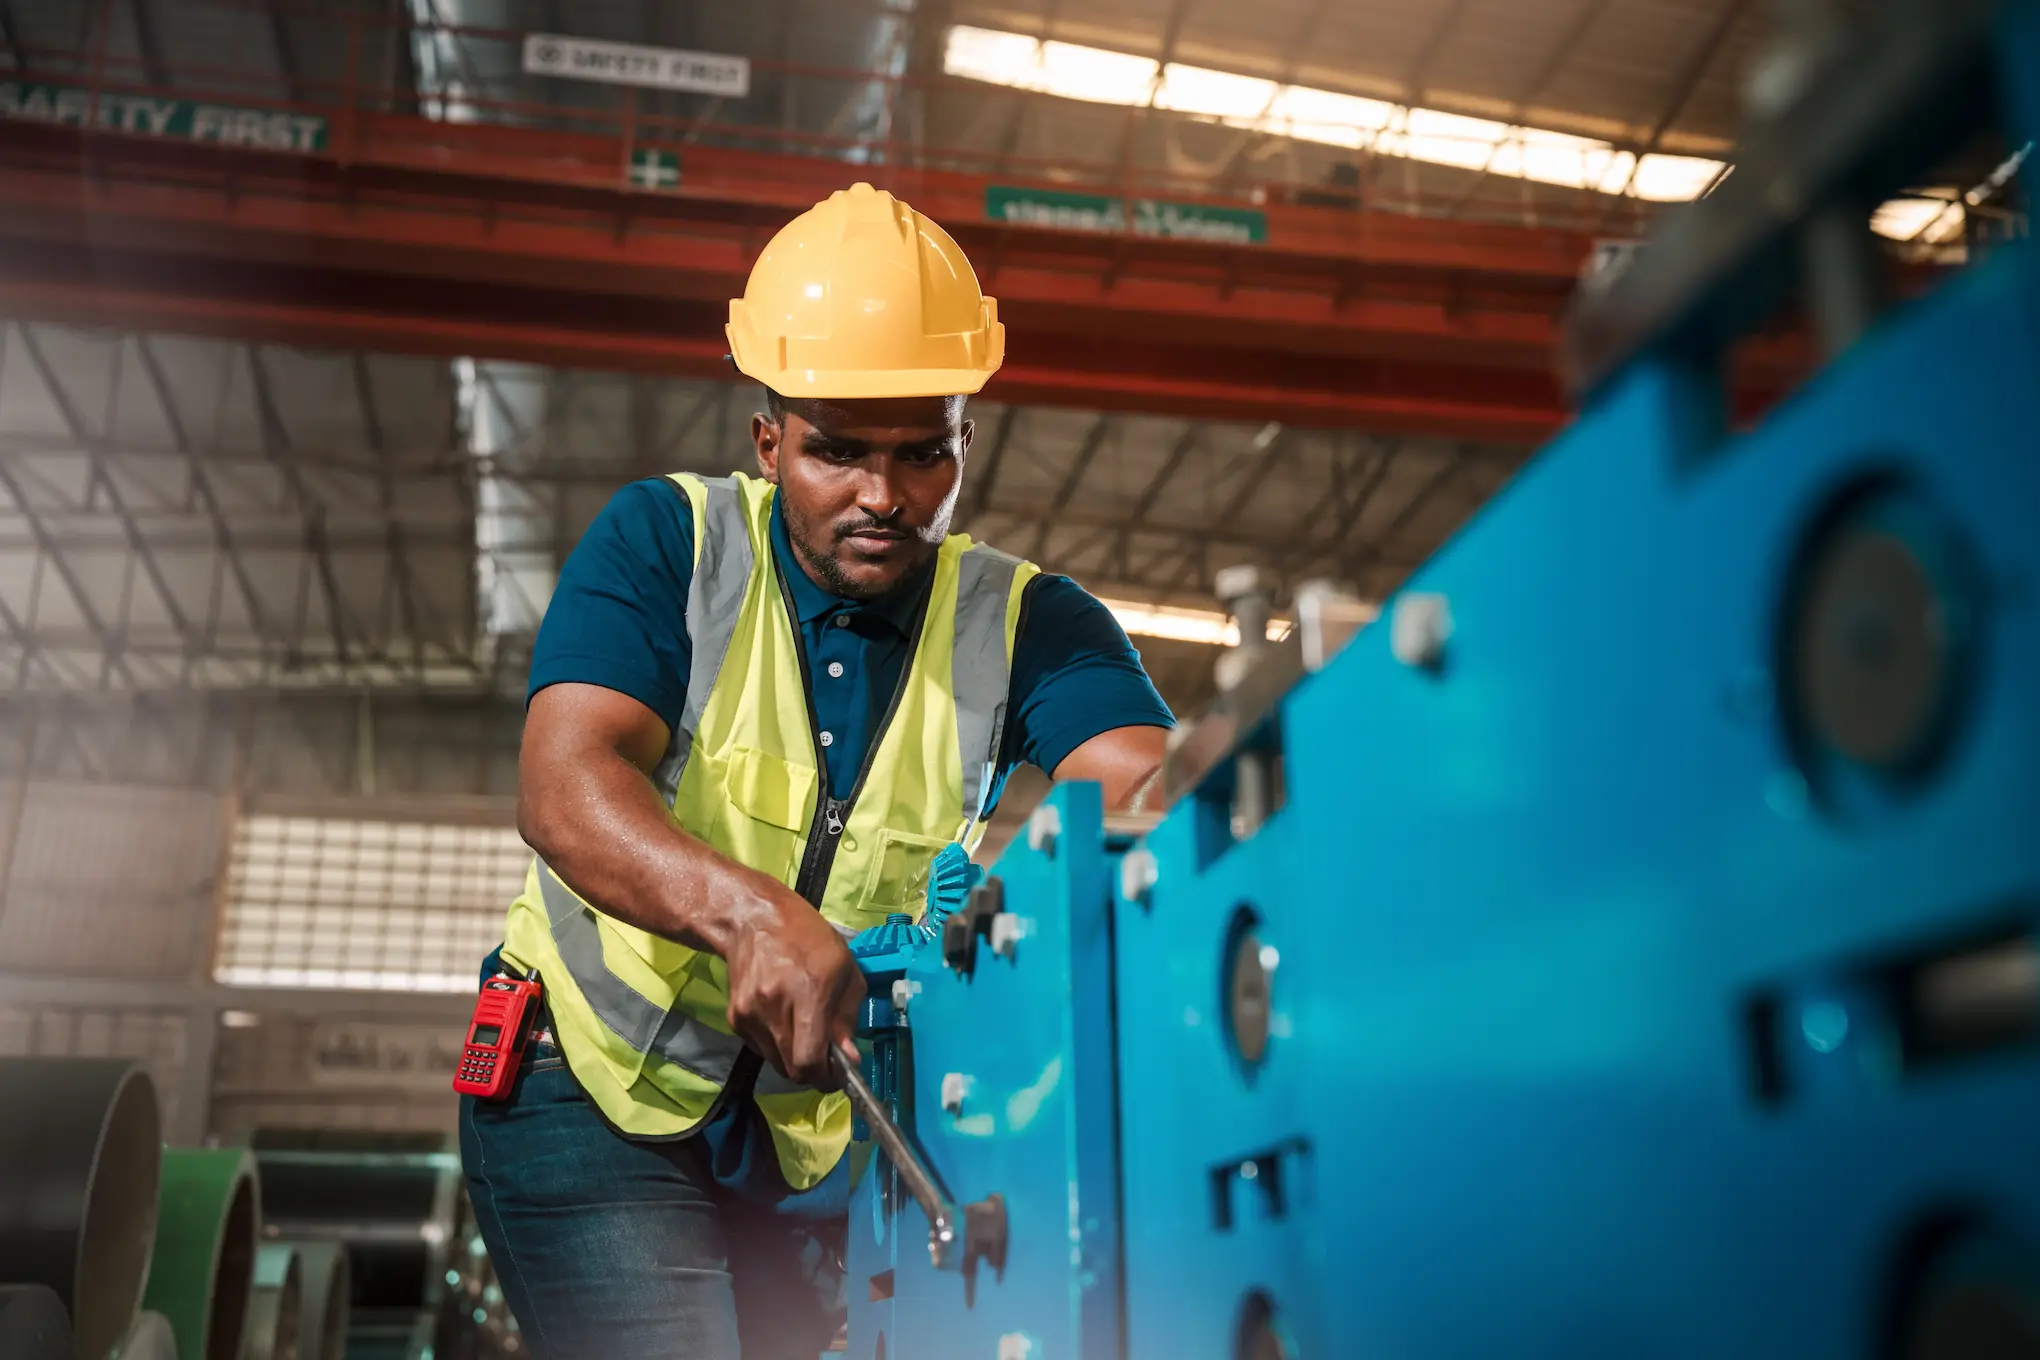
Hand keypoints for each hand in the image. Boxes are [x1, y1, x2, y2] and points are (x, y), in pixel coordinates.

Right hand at [720, 879, 862, 1089]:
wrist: (752, 919)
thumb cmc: (808, 938)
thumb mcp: (845, 968)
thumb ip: (848, 1016)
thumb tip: (848, 1058)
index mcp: (808, 992)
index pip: (809, 1060)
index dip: (825, 1078)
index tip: (837, 1076)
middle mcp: (775, 1008)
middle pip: (792, 1069)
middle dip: (812, 1072)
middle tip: (825, 1059)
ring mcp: (750, 1015)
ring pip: (776, 1063)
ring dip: (794, 1059)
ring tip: (803, 1032)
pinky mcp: (734, 1018)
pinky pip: (761, 1049)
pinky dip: (776, 1045)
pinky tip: (782, 1020)